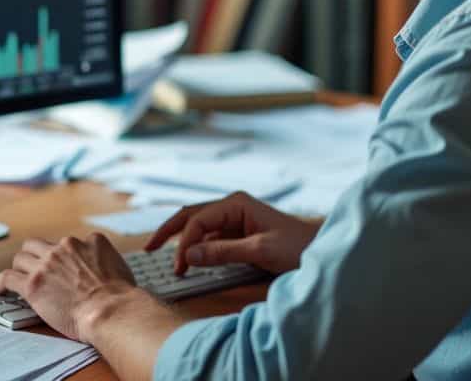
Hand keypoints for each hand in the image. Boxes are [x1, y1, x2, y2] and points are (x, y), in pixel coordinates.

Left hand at [0, 233, 139, 341]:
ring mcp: (46, 264)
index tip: (60, 266)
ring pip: (21, 258)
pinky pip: (8, 277)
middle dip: (34, 256)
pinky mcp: (32, 284)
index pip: (67, 242)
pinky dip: (1, 282)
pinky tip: (1, 289)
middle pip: (38, 244)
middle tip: (33, 268)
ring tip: (17, 279)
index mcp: (88, 241)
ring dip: (19, 268)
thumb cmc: (120, 297)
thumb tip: (104, 267)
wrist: (110, 310)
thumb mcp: (119, 265)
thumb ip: (105, 259)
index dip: (61, 256)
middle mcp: (65, 247)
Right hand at [146, 191, 320, 274]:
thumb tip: (188, 255)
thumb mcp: (260, 250)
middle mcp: (231, 207)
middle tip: (147, 250)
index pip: (198, 220)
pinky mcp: (238, 235)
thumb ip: (223, 252)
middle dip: (169, 232)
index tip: (180, 266)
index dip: (185, 242)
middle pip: (190, 216)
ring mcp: (234, 221)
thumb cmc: (298, 247)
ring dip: (182, 242)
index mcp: (236, 203)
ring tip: (164, 258)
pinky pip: (210, 239)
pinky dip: (197, 250)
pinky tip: (189, 261)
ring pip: (198, 228)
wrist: (323, 252)